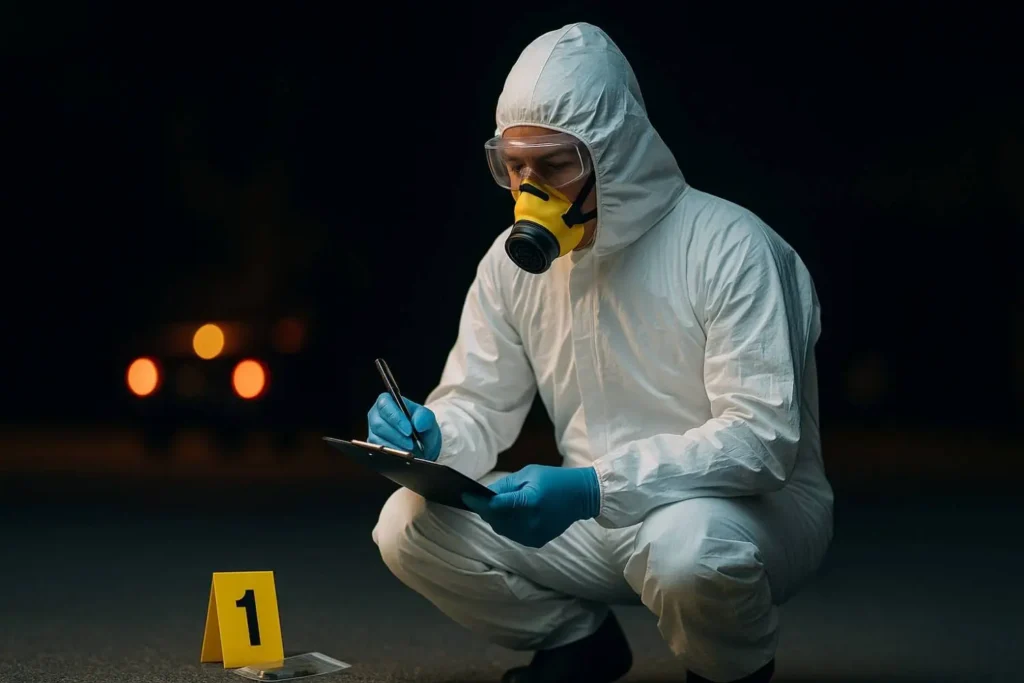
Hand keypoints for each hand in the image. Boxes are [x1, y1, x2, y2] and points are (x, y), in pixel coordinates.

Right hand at [366, 392, 441, 460]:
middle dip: (397, 436)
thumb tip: (418, 423)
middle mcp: (376, 415)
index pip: (385, 406)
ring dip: (396, 448)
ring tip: (410, 451)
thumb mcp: (427, 418)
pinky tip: (403, 456)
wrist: (421, 442)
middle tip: (411, 444)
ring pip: (377, 441)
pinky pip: (378, 452)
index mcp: (386, 401)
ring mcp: (373, 432)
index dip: (396, 418)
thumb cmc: (421, 425)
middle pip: (379, 425)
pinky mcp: (373, 447)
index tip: (409, 431)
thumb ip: (425, 417)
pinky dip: (392, 455)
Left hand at [462, 464, 600, 547]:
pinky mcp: (537, 541)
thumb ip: (506, 485)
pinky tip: (510, 515)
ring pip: (502, 529)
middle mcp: (531, 522)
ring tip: (494, 506)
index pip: (495, 505)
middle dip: (485, 509)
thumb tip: (486, 493)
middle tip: (478, 499)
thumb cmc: (555, 479)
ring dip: (494, 518)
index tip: (465, 496)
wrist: (581, 496)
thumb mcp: (529, 473)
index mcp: (529, 501)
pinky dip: (507, 525)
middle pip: (496, 519)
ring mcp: (535, 534)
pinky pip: (513, 534)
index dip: (477, 501)